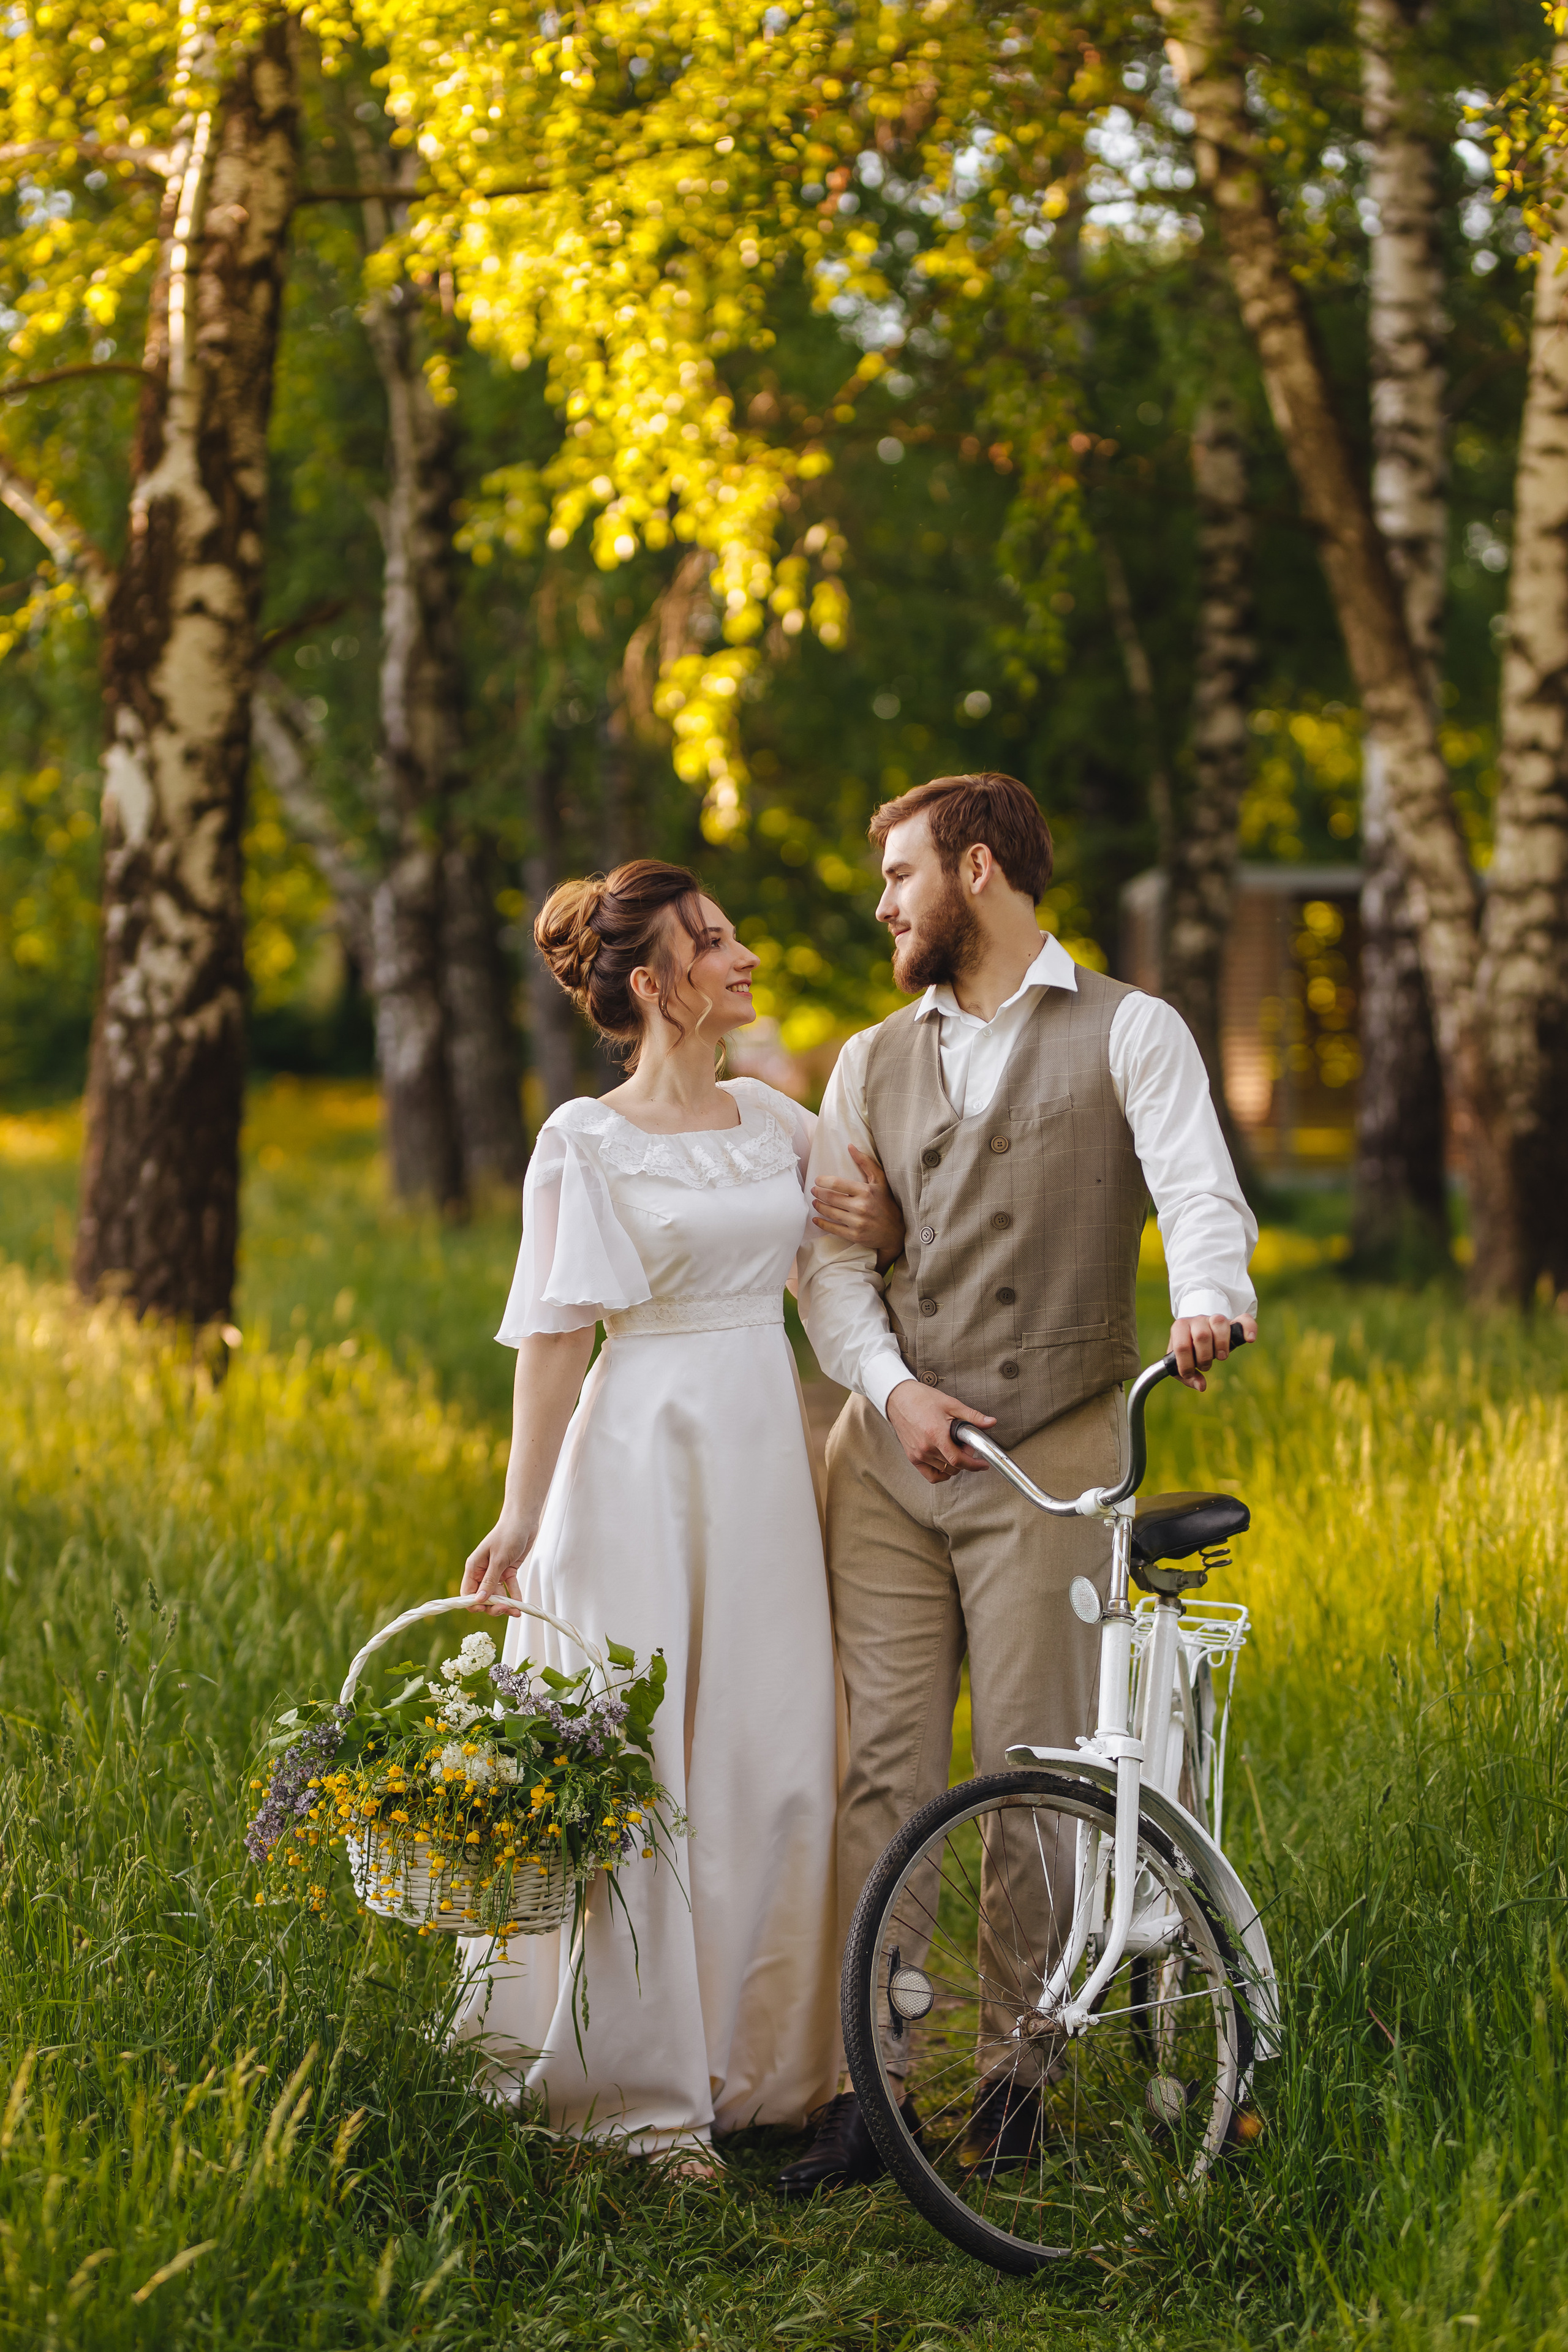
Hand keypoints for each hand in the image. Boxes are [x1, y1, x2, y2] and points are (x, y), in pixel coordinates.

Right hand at [461, 1507, 535, 1613]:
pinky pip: (509, 1588)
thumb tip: (479, 1600)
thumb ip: (490, 1580)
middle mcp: (483, 1572)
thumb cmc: (508, 1534)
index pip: (467, 1593)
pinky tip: (520, 1604)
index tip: (485, 1609)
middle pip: (483, 1597)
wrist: (524, 1520)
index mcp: (474, 1567)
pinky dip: (514, 1596)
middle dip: (492, 1605)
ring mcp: (496, 1573)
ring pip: (497, 1595)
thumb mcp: (498, 1559)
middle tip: (505, 1608)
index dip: (474, 1604)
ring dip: (505, 1604)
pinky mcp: (508, 1571)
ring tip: (516, 1610)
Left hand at [812, 1145, 904, 1272]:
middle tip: (813, 1191)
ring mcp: (857, 1222)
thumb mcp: (880, 1180)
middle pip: (831, 1198)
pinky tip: (816, 1219)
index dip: (824, 1181)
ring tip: (815, 1202)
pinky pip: (833, 1229)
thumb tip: (850, 1146)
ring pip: (830, 1213)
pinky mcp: (854, 1235)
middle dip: (818, 1193)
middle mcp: (861, 1207)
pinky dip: (822, 1223)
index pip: (838, 1184)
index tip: (818, 1180)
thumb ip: (865, 1162)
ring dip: (819, 1207)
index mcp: (866, 1191)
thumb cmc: (887, 1202)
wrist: (896, 1231)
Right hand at [886, 1380, 996, 1483]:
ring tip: (954, 1449)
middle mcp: (926, 1448)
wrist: (899, 1398)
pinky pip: (930, 1475)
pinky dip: (941, 1473)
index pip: (959, 1460)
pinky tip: (946, 1463)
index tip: (982, 1464)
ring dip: (954, 1464)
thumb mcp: (951, 1404)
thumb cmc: (921, 1399)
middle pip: (953, 1466)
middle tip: (965, 1446)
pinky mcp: (912, 1457)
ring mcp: (918, 1454)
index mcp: (936, 1435)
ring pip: (944, 1471)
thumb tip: (990, 1422)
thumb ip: (972, 1416)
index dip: (974, 1465)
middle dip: (966, 1459)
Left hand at [1168, 1312, 1257, 1391]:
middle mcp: (1197, 1320)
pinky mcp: (1232, 1321)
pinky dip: (1249, 1328)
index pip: (1181, 1346)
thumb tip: (1201, 1386)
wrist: (1196, 1332)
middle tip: (1205, 1365)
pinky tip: (1250, 1339)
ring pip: (1219, 1323)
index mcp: (1180, 1328)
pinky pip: (1244, 1320)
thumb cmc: (1188, 1351)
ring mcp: (1215, 1318)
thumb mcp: (1181, 1364)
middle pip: (1201, 1335)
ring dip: (1221, 1345)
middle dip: (1204, 1357)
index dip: (1186, 1364)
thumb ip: (1187, 1377)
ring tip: (1221, 1357)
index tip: (1189, 1373)